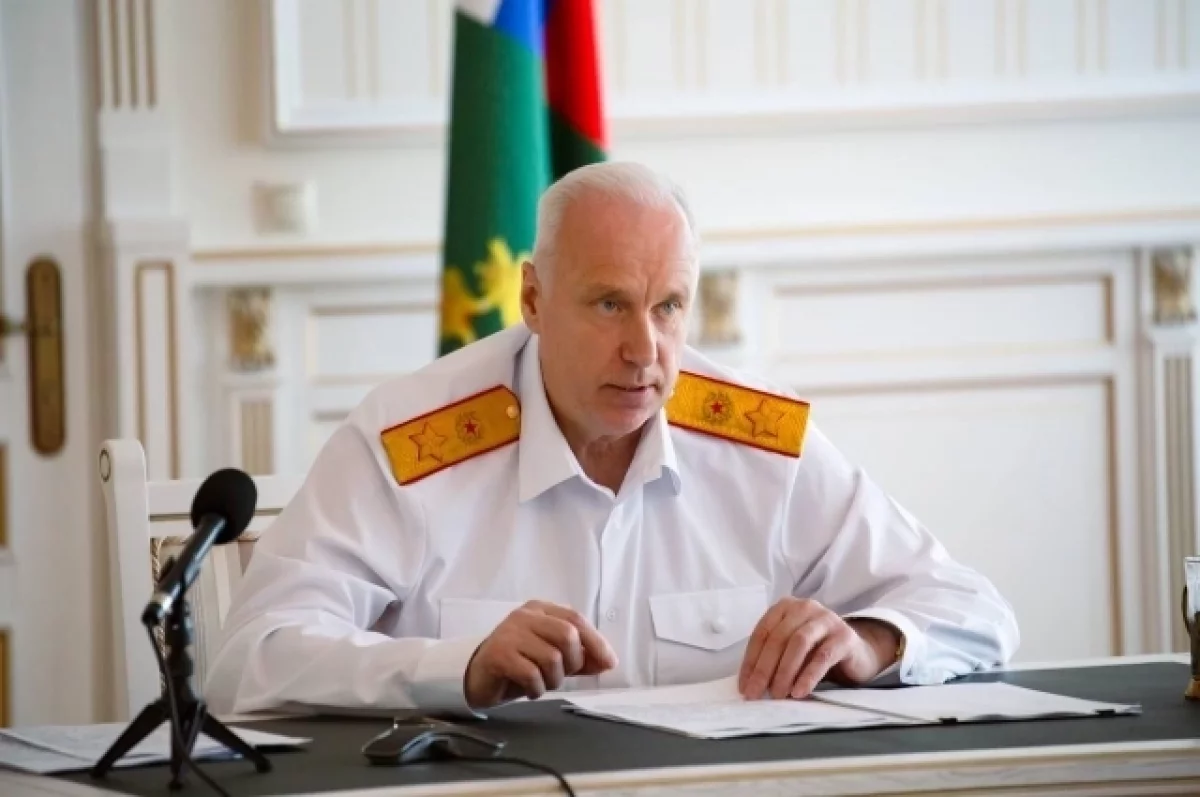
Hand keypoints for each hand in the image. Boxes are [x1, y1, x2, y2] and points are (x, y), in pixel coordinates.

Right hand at [464, 600, 618, 708]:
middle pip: (567, 635)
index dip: (596, 642)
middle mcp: (525, 616)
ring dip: (553, 679)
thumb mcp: (552, 659)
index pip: (575, 619)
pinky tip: (530, 690)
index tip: (609, 663)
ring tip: (541, 683)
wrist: (476, 678)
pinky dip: (537, 689)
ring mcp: (509, 633)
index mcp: (540, 610)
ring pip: (552, 657)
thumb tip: (608, 661)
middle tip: (561, 675)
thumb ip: (580, 658)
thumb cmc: (518, 665)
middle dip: (572, 662)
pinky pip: (532, 674)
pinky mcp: (499, 655)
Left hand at [737, 597, 899, 699]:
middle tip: (756, 693)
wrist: (857, 654)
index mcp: (786, 607)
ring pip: (799, 643)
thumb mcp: (791, 650)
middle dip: (764, 668)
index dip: (751, 660)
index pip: (762, 632)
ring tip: (778, 695)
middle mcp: (805, 607)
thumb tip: (750, 683)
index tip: (744, 686)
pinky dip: (808, 675)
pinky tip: (799, 692)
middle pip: (778, 637)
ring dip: (784, 671)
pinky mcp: (845, 636)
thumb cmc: (816, 652)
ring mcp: (827, 619)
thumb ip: (772, 657)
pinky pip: (823, 656)